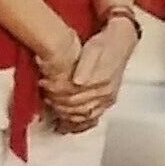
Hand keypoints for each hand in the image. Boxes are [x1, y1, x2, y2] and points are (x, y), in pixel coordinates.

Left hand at [42, 19, 134, 133]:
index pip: (73, 96)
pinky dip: (80, 121)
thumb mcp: (92, 50)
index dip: (56, 93)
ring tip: (54, 108)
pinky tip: (69, 121)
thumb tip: (77, 82)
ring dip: (67, 115)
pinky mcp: (108, 101)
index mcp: (101, 81)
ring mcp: (108, 99)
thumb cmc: (104, 45)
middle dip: (58, 104)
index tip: (44, 86)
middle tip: (46, 98)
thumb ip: (85, 66)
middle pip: (77, 107)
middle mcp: (106, 93)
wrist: (120, 44)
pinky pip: (93, 117)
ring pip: (85, 115)